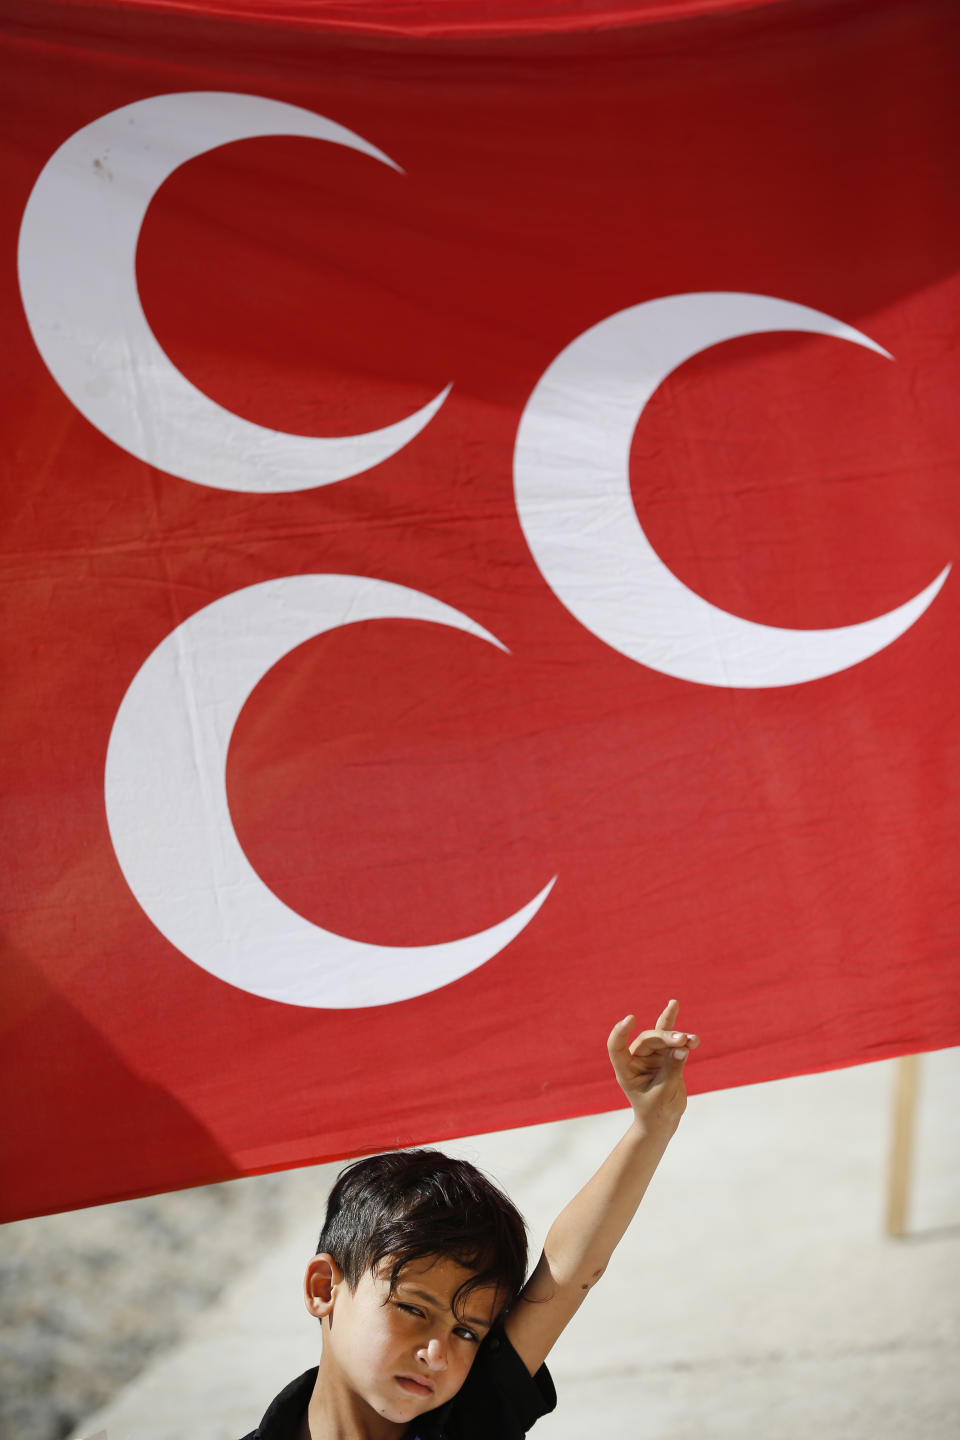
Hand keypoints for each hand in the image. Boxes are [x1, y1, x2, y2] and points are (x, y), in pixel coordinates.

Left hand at [607, 999, 699, 1135]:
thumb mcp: (663, 1093)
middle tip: (684, 1040)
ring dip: (677, 1037)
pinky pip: (670, 1040)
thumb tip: (682, 1046)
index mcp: (625, 1070)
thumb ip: (672, 1069)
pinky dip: (677, 1030)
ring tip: (692, 1039)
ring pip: (662, 1038)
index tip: (631, 1019)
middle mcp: (636, 1059)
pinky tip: (677, 1010)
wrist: (663, 1120)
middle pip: (649, 1040)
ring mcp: (651, 1056)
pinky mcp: (665, 1056)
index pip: (616, 1047)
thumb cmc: (656, 1111)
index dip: (621, 1032)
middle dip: (666, 1038)